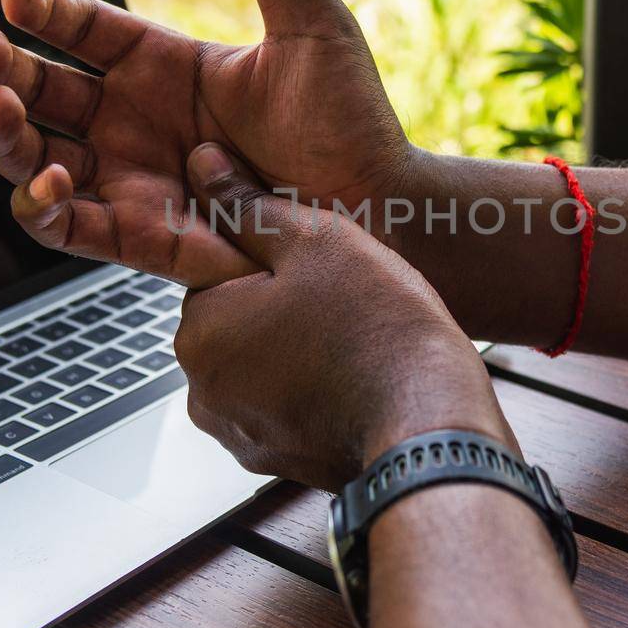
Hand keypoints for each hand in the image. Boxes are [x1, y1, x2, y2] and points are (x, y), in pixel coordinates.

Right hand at [0, 0, 410, 287]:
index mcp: (167, 66)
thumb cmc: (351, 117)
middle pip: (42, 93)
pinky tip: (45, 179)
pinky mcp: (139, 236)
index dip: (47, 12)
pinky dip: (39, 208)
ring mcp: (133, 179)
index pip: (86, 31)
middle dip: (1, 70)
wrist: (378, 204)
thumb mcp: (309, 23)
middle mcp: (137, 122)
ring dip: (3, 135)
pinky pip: (65, 228)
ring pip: (35, 158)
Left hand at [161, 142, 511, 490]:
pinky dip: (314, 394)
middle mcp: (202, 390)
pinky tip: (356, 380)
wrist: (430, 420)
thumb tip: (201, 166)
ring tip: (354, 343)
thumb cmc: (376, 325)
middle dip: (282, 309)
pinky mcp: (277, 462)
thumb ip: (248, 204)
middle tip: (344, 305)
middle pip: (238, 324)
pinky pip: (286, 410)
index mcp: (197, 330)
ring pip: (263, 367)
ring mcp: (239, 434)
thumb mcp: (314, 239)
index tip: (322, 271)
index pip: (220, 275)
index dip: (276, 263)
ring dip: (298, 352)